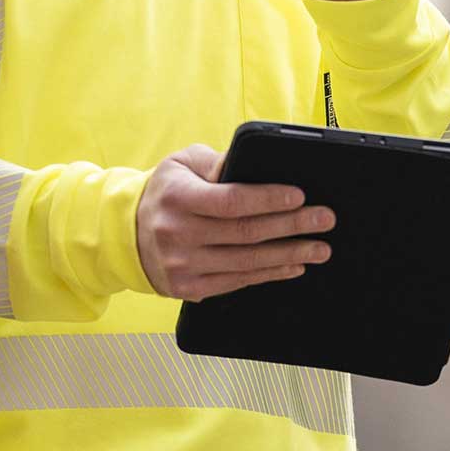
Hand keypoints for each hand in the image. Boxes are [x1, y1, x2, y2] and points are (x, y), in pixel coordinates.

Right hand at [136, 146, 333, 301]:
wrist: (125, 234)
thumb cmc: (164, 193)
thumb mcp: (181, 164)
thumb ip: (215, 162)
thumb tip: (247, 162)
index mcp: (178, 199)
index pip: (231, 201)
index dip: (269, 199)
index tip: (300, 196)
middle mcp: (179, 234)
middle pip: (246, 233)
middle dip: (292, 226)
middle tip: (324, 220)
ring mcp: (183, 265)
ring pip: (247, 263)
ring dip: (290, 255)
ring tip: (319, 248)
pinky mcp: (188, 288)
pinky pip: (237, 282)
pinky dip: (270, 274)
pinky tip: (294, 266)